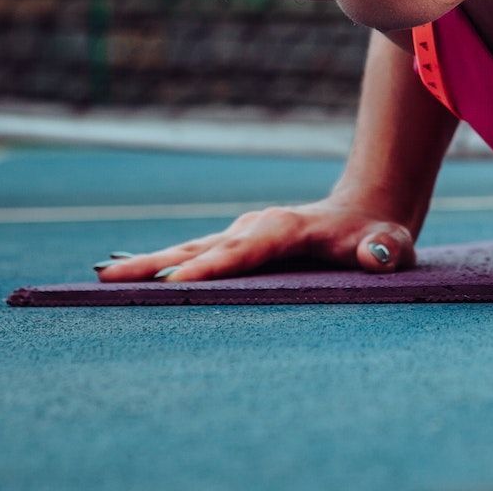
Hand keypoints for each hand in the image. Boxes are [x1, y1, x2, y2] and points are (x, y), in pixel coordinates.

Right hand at [91, 193, 416, 282]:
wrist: (368, 211)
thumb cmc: (379, 235)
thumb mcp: (392, 244)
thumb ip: (386, 251)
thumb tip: (376, 255)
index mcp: (286, 229)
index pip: (243, 253)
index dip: (212, 267)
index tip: (174, 282)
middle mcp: (255, 227)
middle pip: (200, 248)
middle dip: (155, 263)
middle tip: (107, 279)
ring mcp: (242, 233)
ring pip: (188, 249)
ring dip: (145, 263)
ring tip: (100, 278)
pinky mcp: (235, 243)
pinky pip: (192, 254)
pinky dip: (157, 264)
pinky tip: (125, 275)